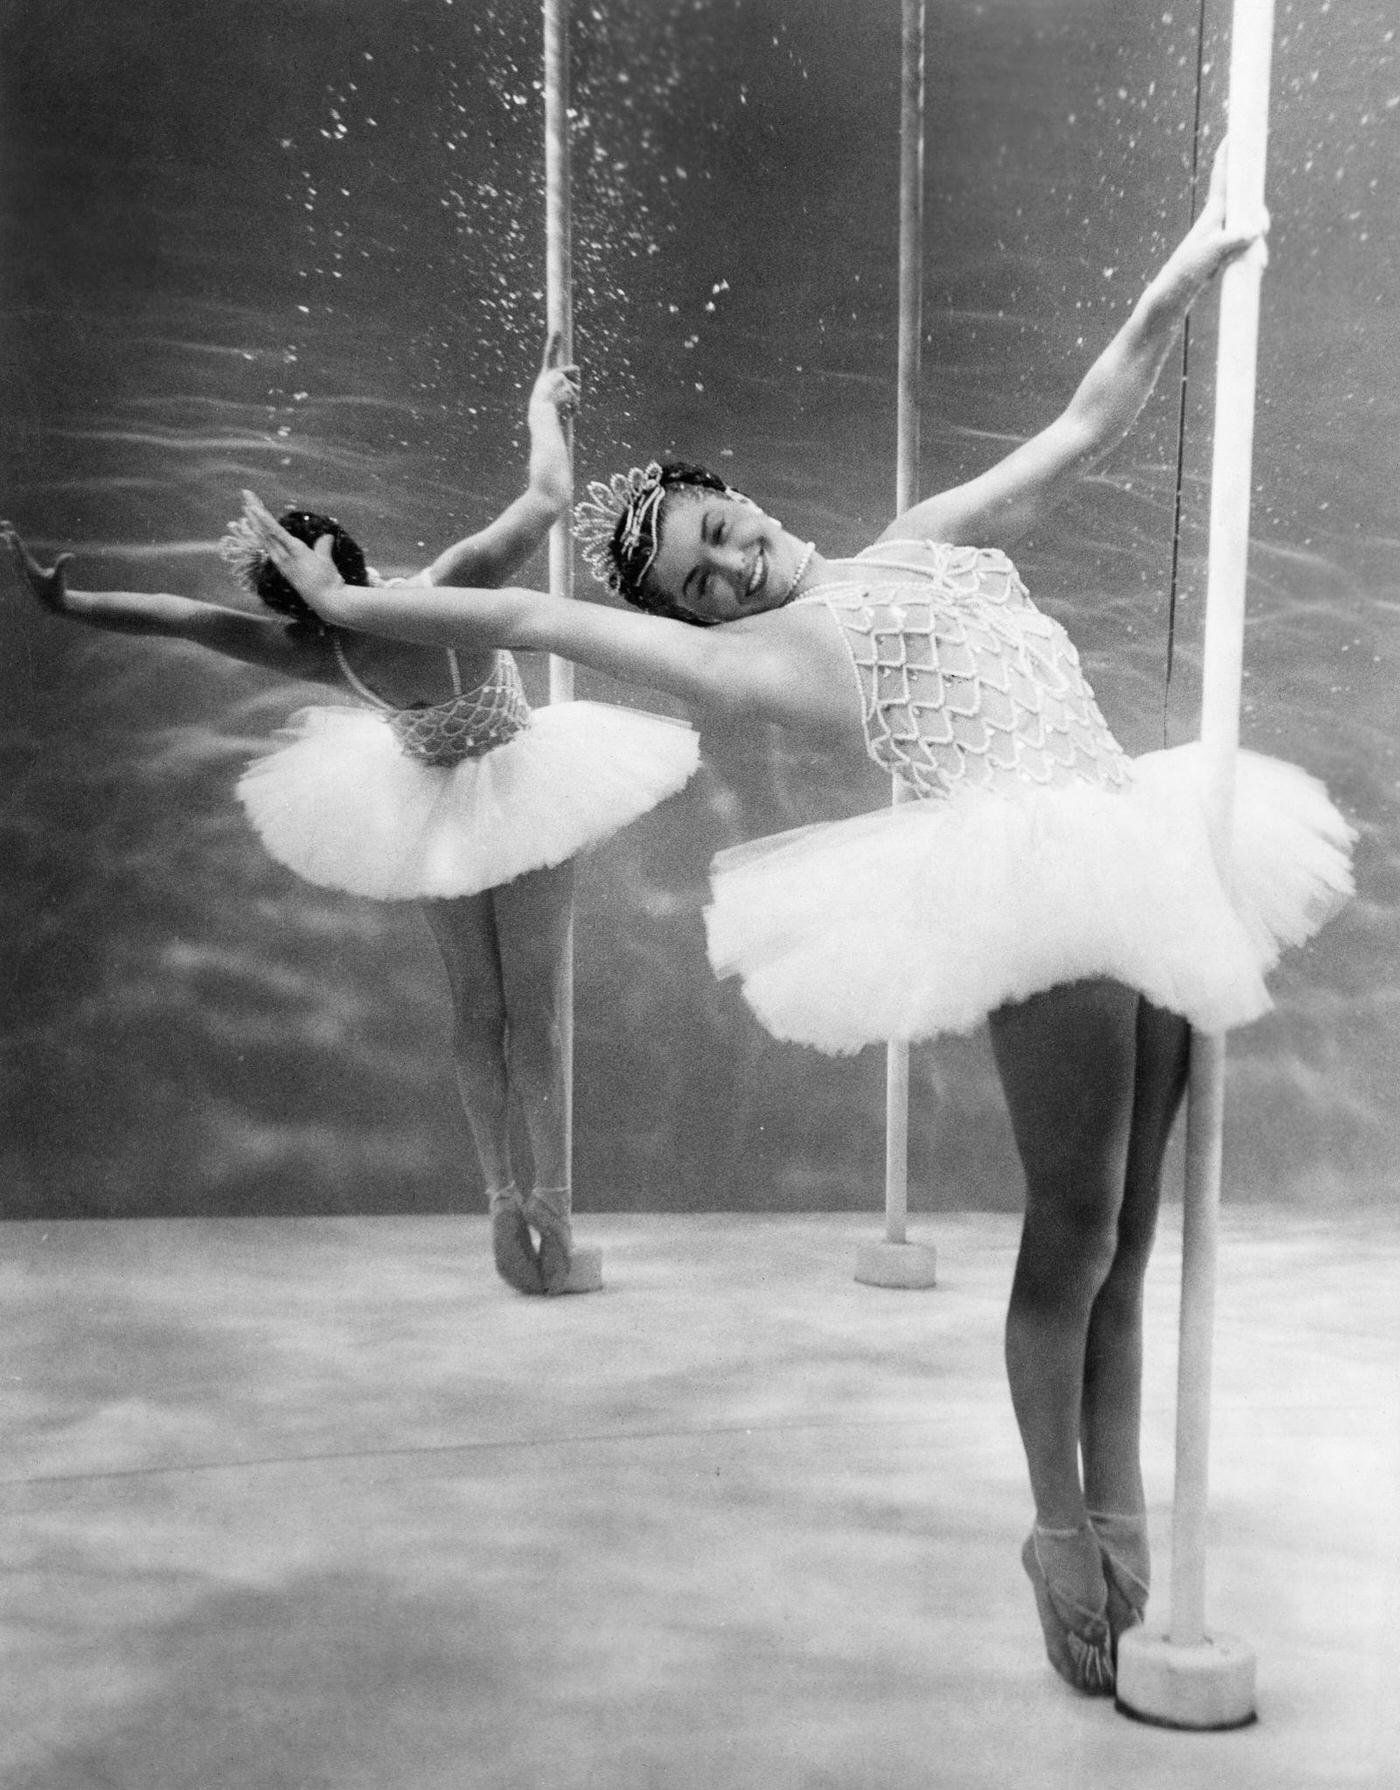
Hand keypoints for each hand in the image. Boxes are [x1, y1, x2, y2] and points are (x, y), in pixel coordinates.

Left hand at [2, 521, 74, 614]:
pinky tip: (10, 544)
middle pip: (14, 551)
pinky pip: (16, 558)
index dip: (16, 542)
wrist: (50, 603)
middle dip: (9, 539)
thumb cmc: (56, 590)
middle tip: (4, 526)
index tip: (10, 533)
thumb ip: (62, 565)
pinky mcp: (24, 572)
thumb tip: (70, 555)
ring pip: (13, 555)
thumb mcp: (60, 578)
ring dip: (9, 543)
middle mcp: (24, 570)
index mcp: (30, 570)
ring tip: (5, 533)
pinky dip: (13, 549)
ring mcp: (23, 571)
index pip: (21, 553)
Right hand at [237, 492, 344, 613]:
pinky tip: (256, 509)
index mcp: (285, 559)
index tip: (251, 510)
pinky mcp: (294, 552)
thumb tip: (327, 536)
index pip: (270, 537)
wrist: (330, 599)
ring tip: (247, 497)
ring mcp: (285, 555)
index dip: (259, 524)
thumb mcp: (324, 562)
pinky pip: (276, 533)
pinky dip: (265, 521)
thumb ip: (322, 548)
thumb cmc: (327, 585)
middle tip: (245, 495)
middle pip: (264, 531)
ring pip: (266, 530)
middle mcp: (281, 557)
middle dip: (253, 513)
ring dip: (257, 513)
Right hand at [529, 329, 580, 420]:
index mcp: (546, 375)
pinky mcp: (570, 390)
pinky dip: (573, 409)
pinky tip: (564, 412)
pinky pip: (577, 401)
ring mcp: (563, 381)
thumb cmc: (540, 412)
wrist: (541, 418)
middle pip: (575, 370)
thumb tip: (563, 394)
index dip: (553, 342)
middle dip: (576, 380)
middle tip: (567, 395)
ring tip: (561, 406)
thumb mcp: (544, 398)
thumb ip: (554, 390)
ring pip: (577, 388)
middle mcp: (555, 375)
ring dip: (574, 398)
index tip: (557, 331)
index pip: (549, 354)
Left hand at [1176, 140, 1269, 285]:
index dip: (1229, 153)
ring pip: (1250, 226)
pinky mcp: (1226, 248)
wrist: (1176, 290)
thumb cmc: (1189, 267)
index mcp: (1214, 210)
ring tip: (1258, 261)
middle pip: (1246, 200)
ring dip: (1257, 243)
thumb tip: (1256, 231)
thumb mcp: (1213, 252)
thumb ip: (1234, 239)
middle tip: (1260, 226)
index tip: (1235, 131)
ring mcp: (1224, 232)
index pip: (1222, 174)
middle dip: (1257, 211)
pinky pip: (1247, 245)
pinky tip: (1258, 265)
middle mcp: (1219, 217)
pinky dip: (1254, 254)